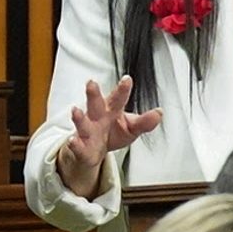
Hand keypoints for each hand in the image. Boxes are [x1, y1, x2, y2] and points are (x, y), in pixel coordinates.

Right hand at [57, 75, 162, 197]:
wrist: (94, 151)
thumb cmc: (114, 133)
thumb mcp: (132, 127)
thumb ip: (145, 122)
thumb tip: (160, 113)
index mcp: (112, 110)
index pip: (118, 98)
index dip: (123, 89)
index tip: (127, 79)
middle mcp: (98, 117)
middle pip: (95, 103)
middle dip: (93, 94)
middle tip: (91, 83)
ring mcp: (88, 131)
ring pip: (83, 123)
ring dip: (79, 117)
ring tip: (76, 110)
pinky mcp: (82, 148)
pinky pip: (77, 146)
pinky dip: (74, 144)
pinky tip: (72, 141)